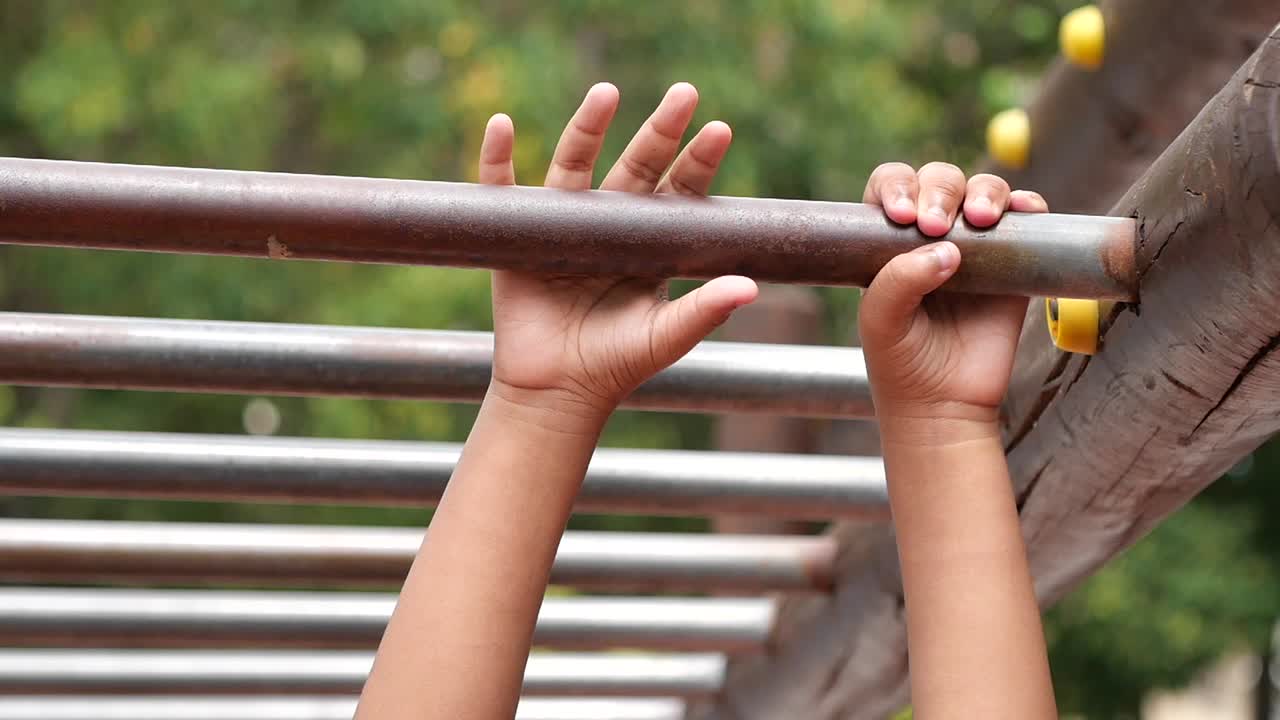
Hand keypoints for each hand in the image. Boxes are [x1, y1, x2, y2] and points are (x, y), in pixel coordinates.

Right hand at [478, 83, 757, 421]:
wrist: (556, 393)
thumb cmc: (616, 366)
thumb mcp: (664, 338)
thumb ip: (703, 310)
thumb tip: (750, 288)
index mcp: (650, 243)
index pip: (679, 191)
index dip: (697, 161)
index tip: (719, 130)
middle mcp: (610, 225)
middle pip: (636, 166)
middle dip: (659, 130)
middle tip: (684, 93)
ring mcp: (563, 226)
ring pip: (576, 165)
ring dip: (588, 127)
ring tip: (606, 92)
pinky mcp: (518, 236)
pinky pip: (504, 190)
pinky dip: (496, 159)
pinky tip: (498, 124)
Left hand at [857, 162, 1048, 433]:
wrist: (944, 406)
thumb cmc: (900, 362)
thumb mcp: (880, 321)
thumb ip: (898, 280)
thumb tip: (948, 249)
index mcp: (889, 241)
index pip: (891, 187)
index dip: (897, 187)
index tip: (902, 216)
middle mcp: (932, 235)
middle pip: (940, 181)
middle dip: (939, 190)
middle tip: (935, 225)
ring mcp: (976, 247)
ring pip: (984, 190)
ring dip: (985, 191)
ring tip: (980, 220)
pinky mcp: (1014, 264)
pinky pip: (1027, 219)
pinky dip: (1028, 205)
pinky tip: (1023, 212)